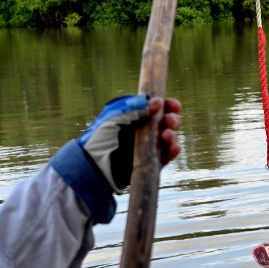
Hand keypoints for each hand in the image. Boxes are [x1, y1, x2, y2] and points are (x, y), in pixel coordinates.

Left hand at [50, 95, 183, 223]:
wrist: (94, 165)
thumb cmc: (100, 138)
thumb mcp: (115, 116)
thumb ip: (136, 107)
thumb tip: (159, 102)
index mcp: (135, 115)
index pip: (157, 107)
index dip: (168, 105)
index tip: (174, 106)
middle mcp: (143, 129)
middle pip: (166, 121)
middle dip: (172, 119)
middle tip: (170, 121)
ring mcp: (148, 146)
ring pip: (168, 137)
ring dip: (172, 135)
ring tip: (167, 137)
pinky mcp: (150, 162)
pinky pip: (166, 155)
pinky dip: (173, 151)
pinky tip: (174, 148)